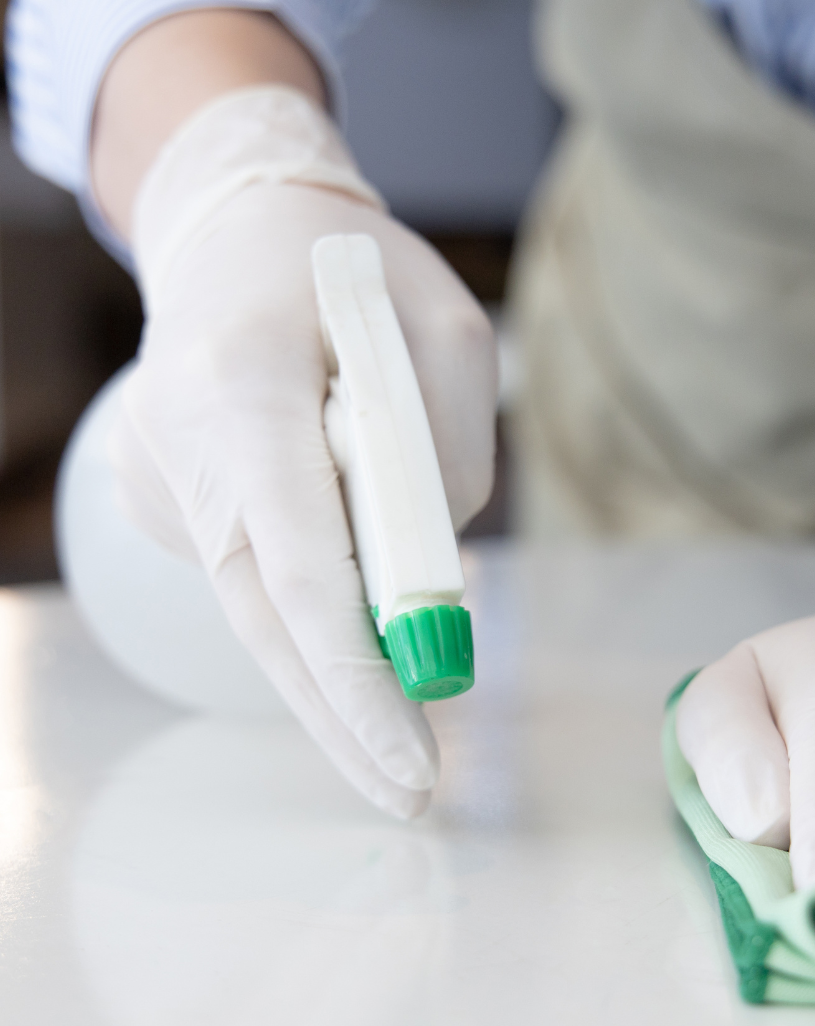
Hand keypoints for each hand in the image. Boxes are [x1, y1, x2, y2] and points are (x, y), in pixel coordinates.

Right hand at [109, 88, 497, 817]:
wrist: (235, 234)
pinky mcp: (162, 499)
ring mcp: (157, 480)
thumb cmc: (353, 273)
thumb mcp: (447, 335)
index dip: (356, 676)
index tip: (411, 759)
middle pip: (266, 621)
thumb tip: (428, 585)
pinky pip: (256, 568)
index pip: (299, 565)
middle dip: (345, 714)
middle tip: (411, 790)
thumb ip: (444, 457)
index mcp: (243, 386)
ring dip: (341, 644)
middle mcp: (178, 445)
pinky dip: (314, 591)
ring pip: (264, 602)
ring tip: (406, 637)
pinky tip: (340, 538)